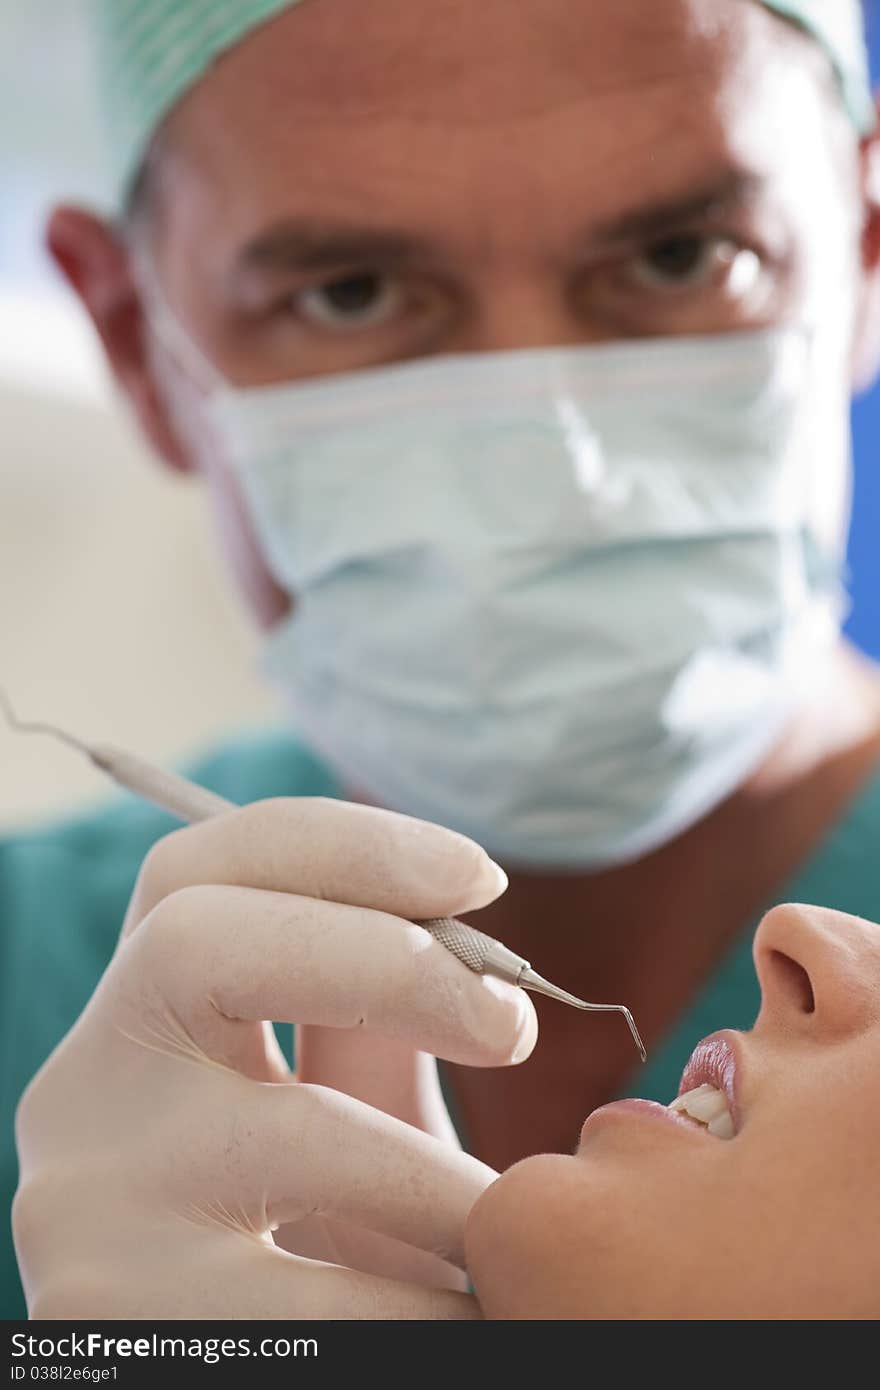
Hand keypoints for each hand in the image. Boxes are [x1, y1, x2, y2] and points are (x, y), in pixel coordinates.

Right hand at [13, 798, 536, 1319]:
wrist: (250, 1378)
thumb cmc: (313, 1240)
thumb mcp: (328, 1120)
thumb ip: (369, 1023)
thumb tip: (472, 932)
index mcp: (141, 1014)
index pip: (198, 868)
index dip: (344, 844)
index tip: (481, 878)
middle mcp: (88, 1087)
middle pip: (201, 939)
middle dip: (388, 961)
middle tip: (512, 1028)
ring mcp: (88, 1201)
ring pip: (292, 1134)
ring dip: (443, 1183)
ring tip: (518, 1223)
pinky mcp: (121, 1321)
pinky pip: (319, 1298)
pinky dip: (427, 1306)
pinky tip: (477, 1311)